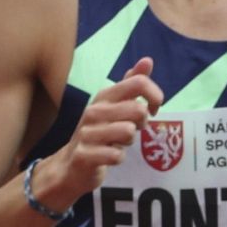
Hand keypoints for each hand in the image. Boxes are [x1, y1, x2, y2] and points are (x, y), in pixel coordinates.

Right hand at [39, 59, 162, 208]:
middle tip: (131, 129)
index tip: (153, 109)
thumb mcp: (115, 106)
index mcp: (104, 96)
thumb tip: (147, 60)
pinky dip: (118, 159)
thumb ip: (131, 84)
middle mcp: (94, 110)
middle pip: (138, 109)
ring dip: (128, 142)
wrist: (71, 166)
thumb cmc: (100, 133)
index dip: (155, 96)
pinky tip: (108, 157)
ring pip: (128, 132)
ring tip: (117, 143)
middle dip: (142, 123)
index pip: (138, 83)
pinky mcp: (84, 155)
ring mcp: (87, 132)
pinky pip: (116, 155)